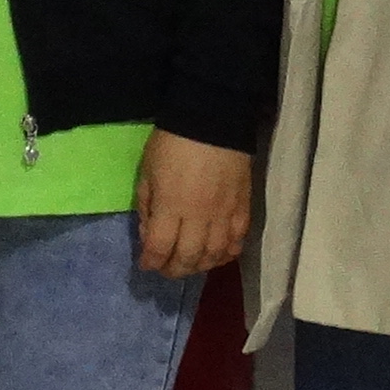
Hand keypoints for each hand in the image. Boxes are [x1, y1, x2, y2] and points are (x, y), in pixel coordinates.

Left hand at [134, 131, 253, 277]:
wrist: (213, 119)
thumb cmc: (172, 143)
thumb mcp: (147, 172)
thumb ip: (146, 206)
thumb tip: (149, 235)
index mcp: (171, 205)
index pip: (160, 248)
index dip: (151, 262)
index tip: (146, 264)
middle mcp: (199, 216)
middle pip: (188, 258)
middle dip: (174, 270)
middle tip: (166, 268)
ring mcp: (224, 213)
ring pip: (215, 255)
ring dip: (200, 266)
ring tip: (190, 264)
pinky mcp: (243, 207)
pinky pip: (238, 240)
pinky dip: (227, 254)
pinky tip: (218, 254)